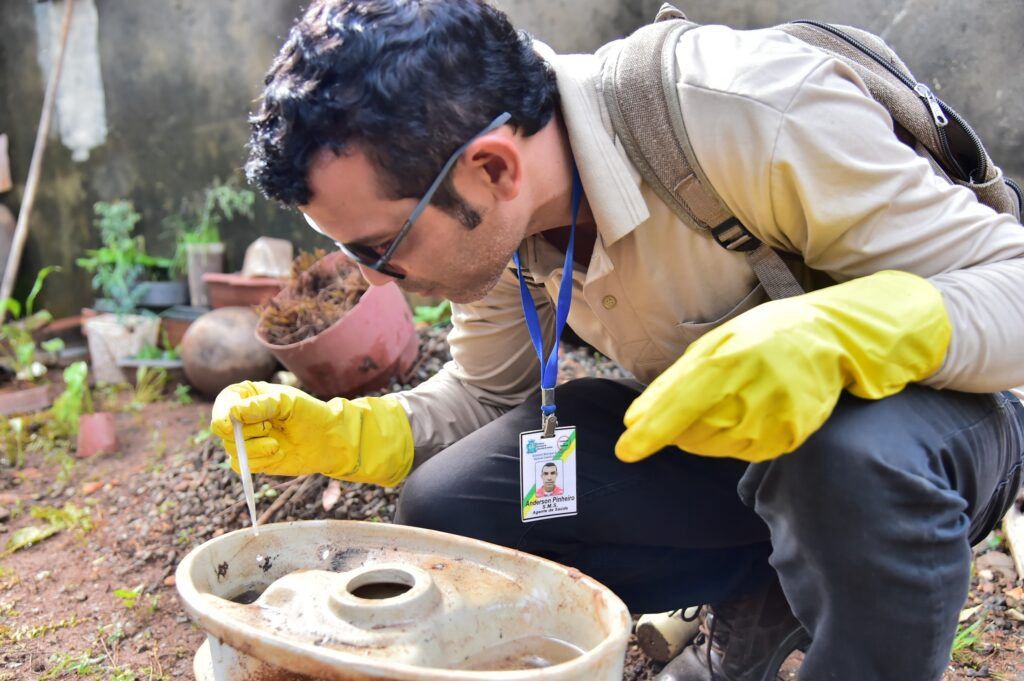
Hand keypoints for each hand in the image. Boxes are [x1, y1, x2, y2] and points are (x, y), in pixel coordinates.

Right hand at [210, 381, 413, 485]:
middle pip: (222, 429)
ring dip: (254, 448)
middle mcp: (242, 419)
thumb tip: (233, 412)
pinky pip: (242, 465)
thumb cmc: (309, 413)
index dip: (222, 414)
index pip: (224, 403)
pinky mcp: (253, 460)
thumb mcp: (288, 402)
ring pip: (232, 449)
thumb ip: (261, 406)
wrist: (328, 439)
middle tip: (268, 427)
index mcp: (247, 397)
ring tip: (277, 443)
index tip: (231, 423)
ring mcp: (246, 440)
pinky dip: (259, 461)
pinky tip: (278, 453)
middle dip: (243, 431)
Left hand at [615, 270, 950, 462]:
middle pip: (690, 435)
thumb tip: (633, 421)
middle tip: (703, 396)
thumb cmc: (760, 337)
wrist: (828, 340)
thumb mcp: (711, 345)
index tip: (625, 452)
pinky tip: (749, 411)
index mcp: (725, 365)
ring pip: (713, 448)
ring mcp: (772, 423)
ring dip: (705, 432)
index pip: (677, 410)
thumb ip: (670, 384)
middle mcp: (749, 397)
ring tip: (730, 399)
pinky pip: (741, 453)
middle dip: (680, 425)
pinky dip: (733, 439)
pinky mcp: (788, 440)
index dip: (648, 435)